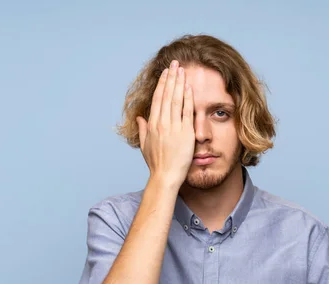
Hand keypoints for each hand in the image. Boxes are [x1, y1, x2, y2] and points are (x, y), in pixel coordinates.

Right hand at [136, 60, 194, 187]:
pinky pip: (186, 111)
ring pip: (176, 100)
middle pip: (166, 95)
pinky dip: (187, 98)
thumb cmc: (156, 164)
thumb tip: (140, 118)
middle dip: (171, 77)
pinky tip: (189, 87)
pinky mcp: (185, 133)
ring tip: (182, 70)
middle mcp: (161, 123)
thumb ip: (142, 130)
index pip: (157, 99)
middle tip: (175, 63)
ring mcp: (173, 127)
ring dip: (179, 83)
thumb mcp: (145, 146)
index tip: (166, 73)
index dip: (162, 84)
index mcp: (152, 125)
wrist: (165, 176)